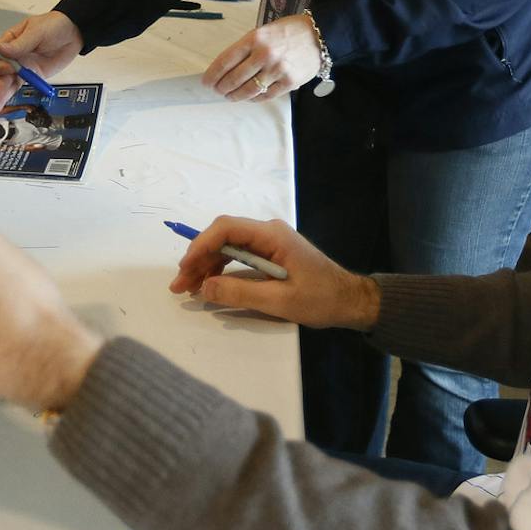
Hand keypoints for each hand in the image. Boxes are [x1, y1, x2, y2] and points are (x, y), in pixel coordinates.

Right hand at [0, 11, 82, 112]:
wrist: (73, 33)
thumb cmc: (53, 26)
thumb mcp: (37, 31)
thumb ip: (20, 43)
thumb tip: (1, 49)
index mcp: (10, 40)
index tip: (7, 65)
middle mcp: (13, 55)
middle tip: (3, 85)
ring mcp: (22, 67)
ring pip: (6, 82)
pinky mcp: (31, 76)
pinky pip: (18, 87)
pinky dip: (11, 96)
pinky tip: (2, 105)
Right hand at [169, 216, 379, 329]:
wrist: (350, 300)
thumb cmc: (321, 299)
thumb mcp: (279, 301)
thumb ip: (240, 293)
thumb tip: (204, 287)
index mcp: (272, 236)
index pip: (227, 229)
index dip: (200, 246)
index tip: (185, 268)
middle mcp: (269, 232)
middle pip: (224, 236)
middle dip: (198, 258)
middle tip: (180, 284)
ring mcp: (270, 241)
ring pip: (229, 246)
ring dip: (207, 264)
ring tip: (189, 287)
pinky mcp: (272, 253)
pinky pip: (239, 254)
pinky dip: (222, 268)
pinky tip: (210, 283)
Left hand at [202, 14, 319, 101]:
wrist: (319, 35)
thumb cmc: (289, 32)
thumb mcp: (264, 32)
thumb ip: (247, 47)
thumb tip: (227, 67)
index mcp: (255, 39)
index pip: (226, 60)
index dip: (213, 74)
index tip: (207, 82)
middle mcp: (264, 54)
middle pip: (234, 78)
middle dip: (222, 87)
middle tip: (218, 90)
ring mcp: (277, 70)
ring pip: (248, 90)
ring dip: (235, 96)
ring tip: (229, 96)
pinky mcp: (289, 82)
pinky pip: (266, 95)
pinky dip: (254, 98)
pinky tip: (249, 97)